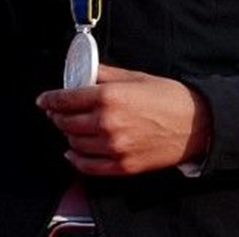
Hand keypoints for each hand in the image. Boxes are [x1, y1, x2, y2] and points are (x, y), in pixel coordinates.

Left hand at [36, 63, 210, 176]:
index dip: (51, 100)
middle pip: (67, 123)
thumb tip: (85, 71)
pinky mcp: (122, 166)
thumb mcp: (135, 77)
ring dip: (67, 136)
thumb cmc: (167, 97)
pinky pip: (89, 167)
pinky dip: (76, 160)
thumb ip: (106, 75)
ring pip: (75, 145)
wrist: (194, 124)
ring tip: (68, 128)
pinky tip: (73, 154)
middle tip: (55, 112)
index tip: (43, 100)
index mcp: (110, 97)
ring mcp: (115, 148)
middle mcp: (108, 124)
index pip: (67, 100)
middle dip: (57, 117)